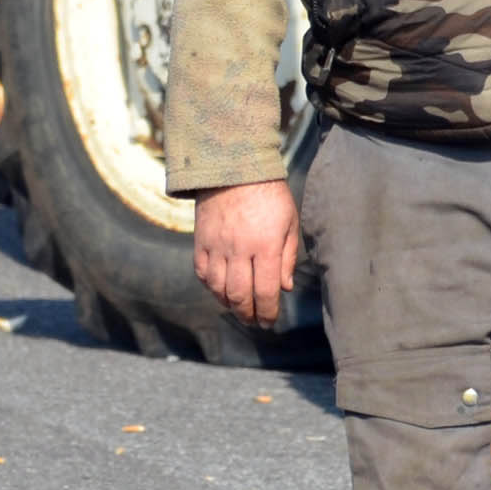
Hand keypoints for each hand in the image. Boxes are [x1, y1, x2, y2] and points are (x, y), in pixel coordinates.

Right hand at [193, 178, 302, 326]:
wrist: (233, 167)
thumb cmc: (269, 194)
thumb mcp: (289, 222)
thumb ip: (287, 256)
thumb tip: (285, 287)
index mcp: (265, 246)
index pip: (266, 292)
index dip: (268, 312)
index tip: (270, 323)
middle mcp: (239, 250)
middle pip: (240, 296)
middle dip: (248, 315)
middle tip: (255, 321)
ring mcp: (217, 246)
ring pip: (219, 288)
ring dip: (229, 304)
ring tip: (239, 309)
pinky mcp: (201, 241)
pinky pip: (203, 273)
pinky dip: (211, 287)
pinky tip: (220, 290)